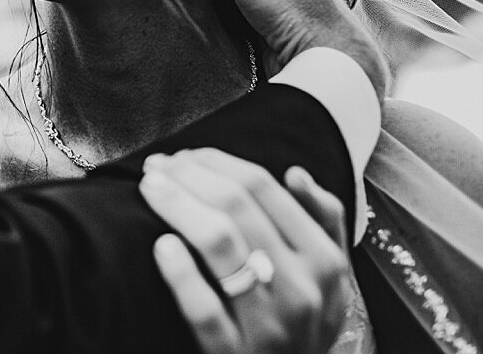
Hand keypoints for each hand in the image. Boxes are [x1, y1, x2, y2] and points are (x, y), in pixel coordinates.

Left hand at [142, 149, 350, 353]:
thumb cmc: (304, 323)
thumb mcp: (332, 277)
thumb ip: (325, 221)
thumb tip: (295, 174)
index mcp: (324, 261)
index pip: (263, 187)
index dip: (216, 162)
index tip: (184, 156)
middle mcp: (301, 290)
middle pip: (235, 206)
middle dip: (188, 175)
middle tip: (157, 167)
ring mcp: (268, 326)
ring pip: (218, 245)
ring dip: (176, 205)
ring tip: (150, 188)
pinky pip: (202, 307)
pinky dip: (179, 271)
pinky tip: (160, 245)